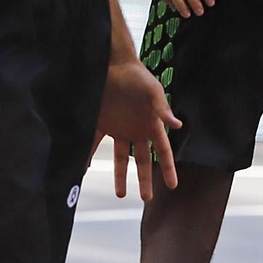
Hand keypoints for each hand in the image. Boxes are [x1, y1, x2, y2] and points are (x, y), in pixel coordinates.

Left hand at [91, 59, 179, 200]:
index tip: (173, 185)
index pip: (162, 151)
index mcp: (151, 124)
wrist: (113, 64)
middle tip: (146, 198)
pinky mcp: (101, 123)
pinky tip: (85, 170)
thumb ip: (162, 108)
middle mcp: (136, 130)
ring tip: (121, 194)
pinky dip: (89, 157)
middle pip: (142, 160)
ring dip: (120, 175)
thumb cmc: (137, 76)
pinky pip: (94, 144)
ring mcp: (119, 128)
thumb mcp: (152, 91)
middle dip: (145, 179)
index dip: (167, 168)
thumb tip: (178, 125)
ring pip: (120, 158)